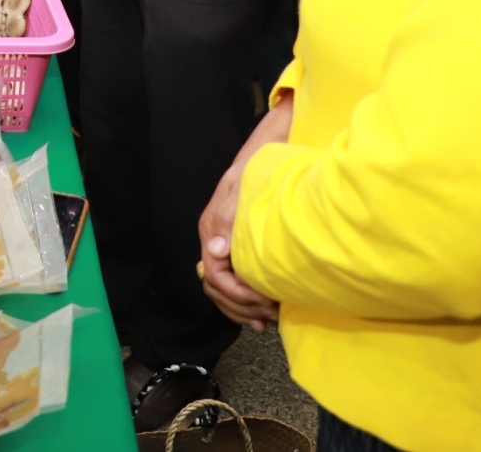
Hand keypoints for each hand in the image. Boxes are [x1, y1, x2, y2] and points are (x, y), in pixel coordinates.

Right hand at [198, 96, 292, 330]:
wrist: (262, 160)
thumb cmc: (252, 175)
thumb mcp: (239, 193)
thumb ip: (227, 221)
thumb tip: (216, 250)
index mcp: (211, 231)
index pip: (215, 273)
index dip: (237, 292)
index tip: (262, 300)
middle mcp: (214, 243)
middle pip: (216, 287)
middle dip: (241, 305)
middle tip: (269, 314)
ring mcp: (223, 249)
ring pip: (222, 291)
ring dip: (242, 310)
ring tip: (266, 320)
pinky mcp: (236, 252)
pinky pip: (233, 286)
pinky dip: (244, 304)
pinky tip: (260, 314)